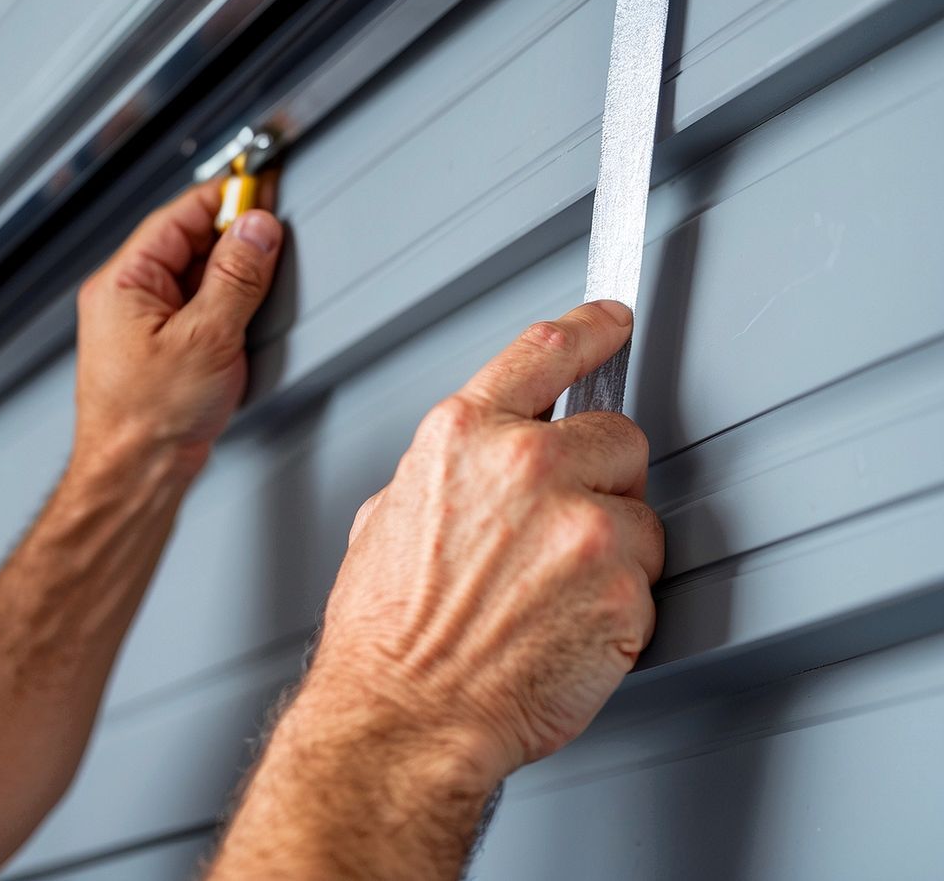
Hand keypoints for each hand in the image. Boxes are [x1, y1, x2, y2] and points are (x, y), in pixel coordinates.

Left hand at [73, 180, 281, 470]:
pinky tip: (241, 320)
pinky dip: (224, 304)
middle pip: (188, 241)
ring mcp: (141, 321)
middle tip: (272, 243)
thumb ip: (236, 277)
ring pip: (196, 274)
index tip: (262, 192)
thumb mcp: (206, 338)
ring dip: (231, 275)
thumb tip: (256, 229)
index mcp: (122, 281)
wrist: (133, 474)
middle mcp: (125, 295)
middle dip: (233, 239)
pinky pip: (196, 305)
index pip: (179, 215)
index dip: (225, 199)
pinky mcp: (159, 345)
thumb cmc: (147, 419)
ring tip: (257, 290)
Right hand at [308, 301, 663, 785]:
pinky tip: (565, 623)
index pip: (547, 352)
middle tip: (555, 532)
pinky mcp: (623, 587)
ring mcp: (583, 524)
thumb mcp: (391, 513)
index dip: (590, 330)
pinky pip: (647, 577)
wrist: (406, 714)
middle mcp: (526, 465)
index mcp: (463, 436)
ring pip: (640, 512)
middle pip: (615, 437)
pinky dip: (618, 601)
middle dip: (597, 478)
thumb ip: (455, 468)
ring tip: (548, 590)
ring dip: (611, 545)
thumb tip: (489, 459)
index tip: (611, 322)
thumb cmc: (388, 633)